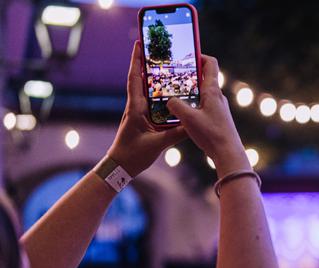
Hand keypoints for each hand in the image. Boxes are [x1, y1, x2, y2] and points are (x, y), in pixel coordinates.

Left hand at [106, 41, 186, 176]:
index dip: (137, 61)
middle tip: (157, 50)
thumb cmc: (133, 155)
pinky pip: (151, 102)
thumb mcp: (157, 144)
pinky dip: (159, 93)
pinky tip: (169, 92)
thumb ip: (175, 133)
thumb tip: (192, 123)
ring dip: (153, 77)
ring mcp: (138, 113)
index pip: (136, 79)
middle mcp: (136, 106)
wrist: (120, 167)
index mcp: (136, 108)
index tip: (140, 44)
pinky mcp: (143, 120)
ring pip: (146, 90)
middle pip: (141, 79)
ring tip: (165, 66)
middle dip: (147, 63)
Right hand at [166, 55, 248, 175]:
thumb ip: (176, 106)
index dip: (199, 55)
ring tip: (173, 94)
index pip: (210, 64)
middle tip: (172, 75)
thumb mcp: (188, 119)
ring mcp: (218, 107)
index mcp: (212, 91)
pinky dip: (192, 103)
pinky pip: (203, 105)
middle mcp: (218, 97)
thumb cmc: (211, 134)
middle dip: (188, 74)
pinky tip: (182, 112)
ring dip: (189, 91)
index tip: (186, 55)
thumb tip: (169, 100)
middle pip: (204, 78)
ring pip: (202, 93)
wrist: (228, 153)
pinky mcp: (217, 118)